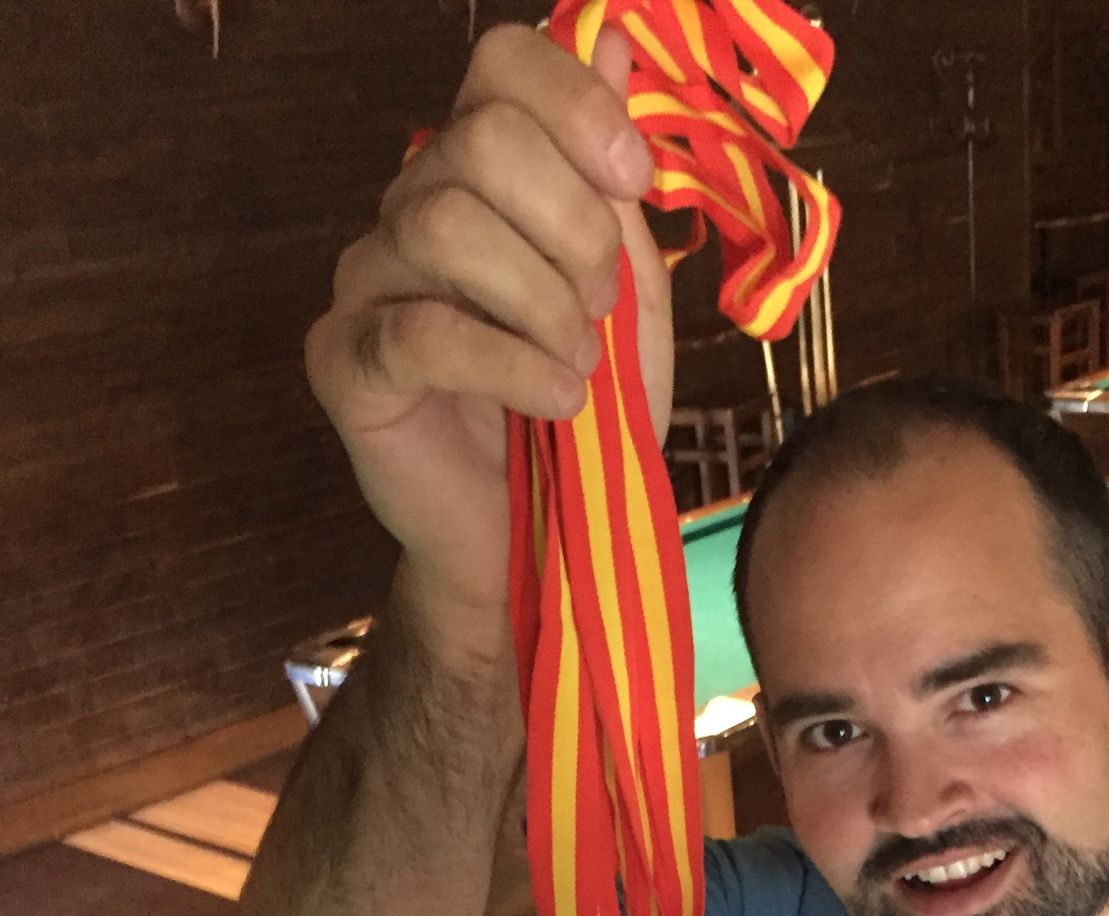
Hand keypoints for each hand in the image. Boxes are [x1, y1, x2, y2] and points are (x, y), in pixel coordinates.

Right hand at [305, 22, 673, 619]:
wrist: (539, 540)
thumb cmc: (582, 415)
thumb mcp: (627, 299)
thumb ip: (615, 187)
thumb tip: (613, 37)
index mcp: (482, 177)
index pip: (500, 65)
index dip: (574, 107)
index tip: (634, 182)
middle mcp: (412, 207)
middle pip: (480, 139)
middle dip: (572, 225)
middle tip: (600, 309)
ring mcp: (367, 281)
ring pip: (444, 223)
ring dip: (542, 301)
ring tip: (582, 369)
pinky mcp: (344, 361)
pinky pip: (421, 328)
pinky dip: (509, 363)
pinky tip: (556, 402)